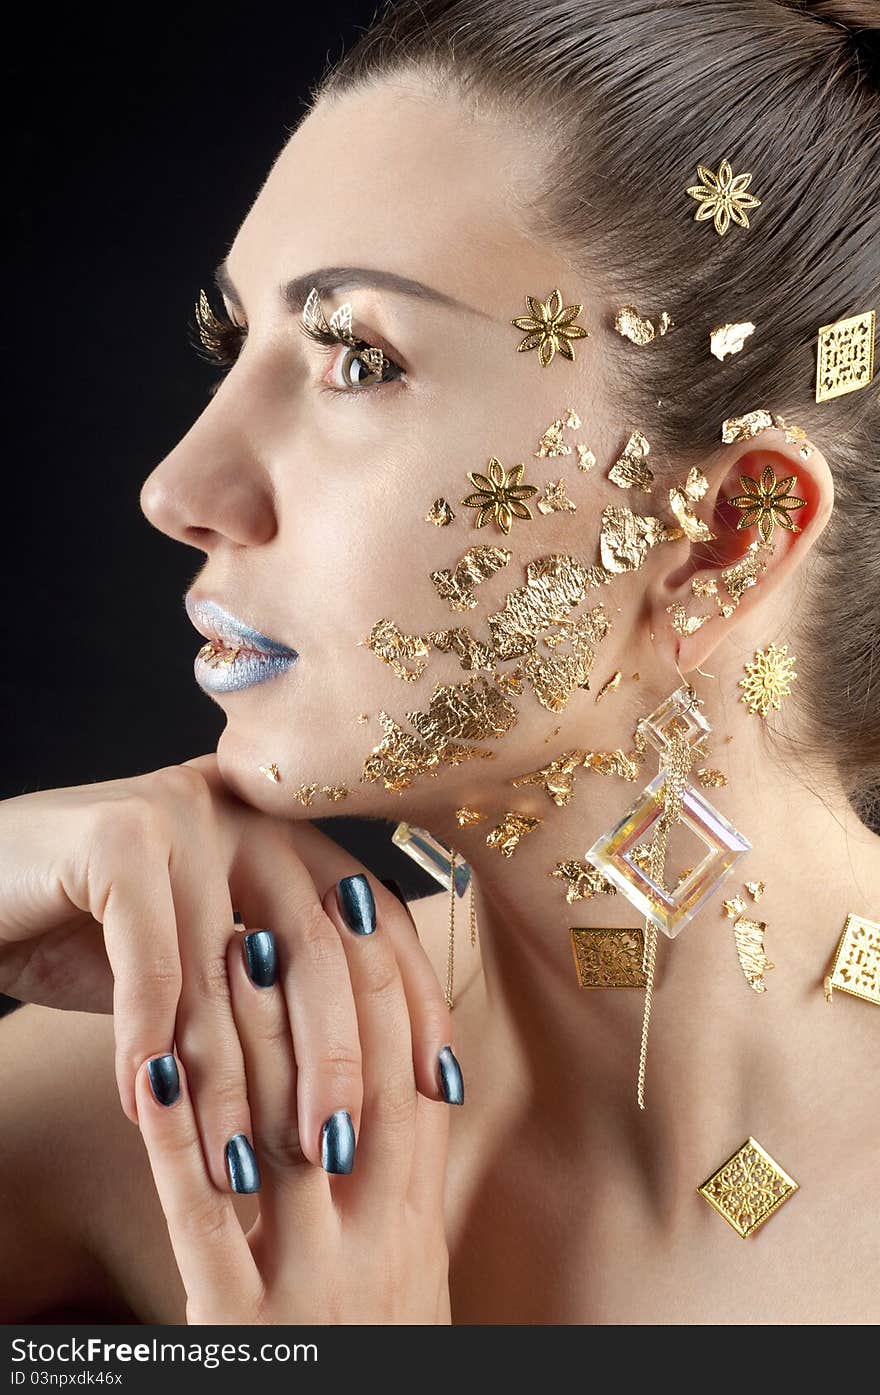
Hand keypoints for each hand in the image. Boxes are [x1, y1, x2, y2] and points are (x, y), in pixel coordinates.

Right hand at [0, 756, 457, 1196]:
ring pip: (230, 967)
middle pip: (322, 943)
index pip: (376, 920)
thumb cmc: (89, 933)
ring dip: (234, 1081)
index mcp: (286, 832)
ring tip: (239, 1167)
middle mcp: (248, 811)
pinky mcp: (117, 832)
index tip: (441, 1088)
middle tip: (336, 1151)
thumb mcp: (198, 966)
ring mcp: (185, 811)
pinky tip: (144, 1108)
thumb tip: (356, 1094)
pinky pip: (150, 961)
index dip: (413, 1003)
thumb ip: (268, 999)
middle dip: (336, 1059)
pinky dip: (148, 1042)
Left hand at [135, 881, 452, 1323]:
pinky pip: (205, 1216)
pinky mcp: (243, 1323)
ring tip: (237, 938)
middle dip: (341, 980)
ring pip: (285, 1129)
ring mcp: (312, 1280)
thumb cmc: (377, 1350)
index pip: (418, 1076)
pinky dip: (178, 1136)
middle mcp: (377, 1242)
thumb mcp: (412, 1267)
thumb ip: (401, 1177)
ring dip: (260, 1031)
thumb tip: (401, 1075)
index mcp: (417, 1224)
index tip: (370, 903)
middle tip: (312, 885)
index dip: (398, 983)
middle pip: (366, 1083)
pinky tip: (156, 1067)